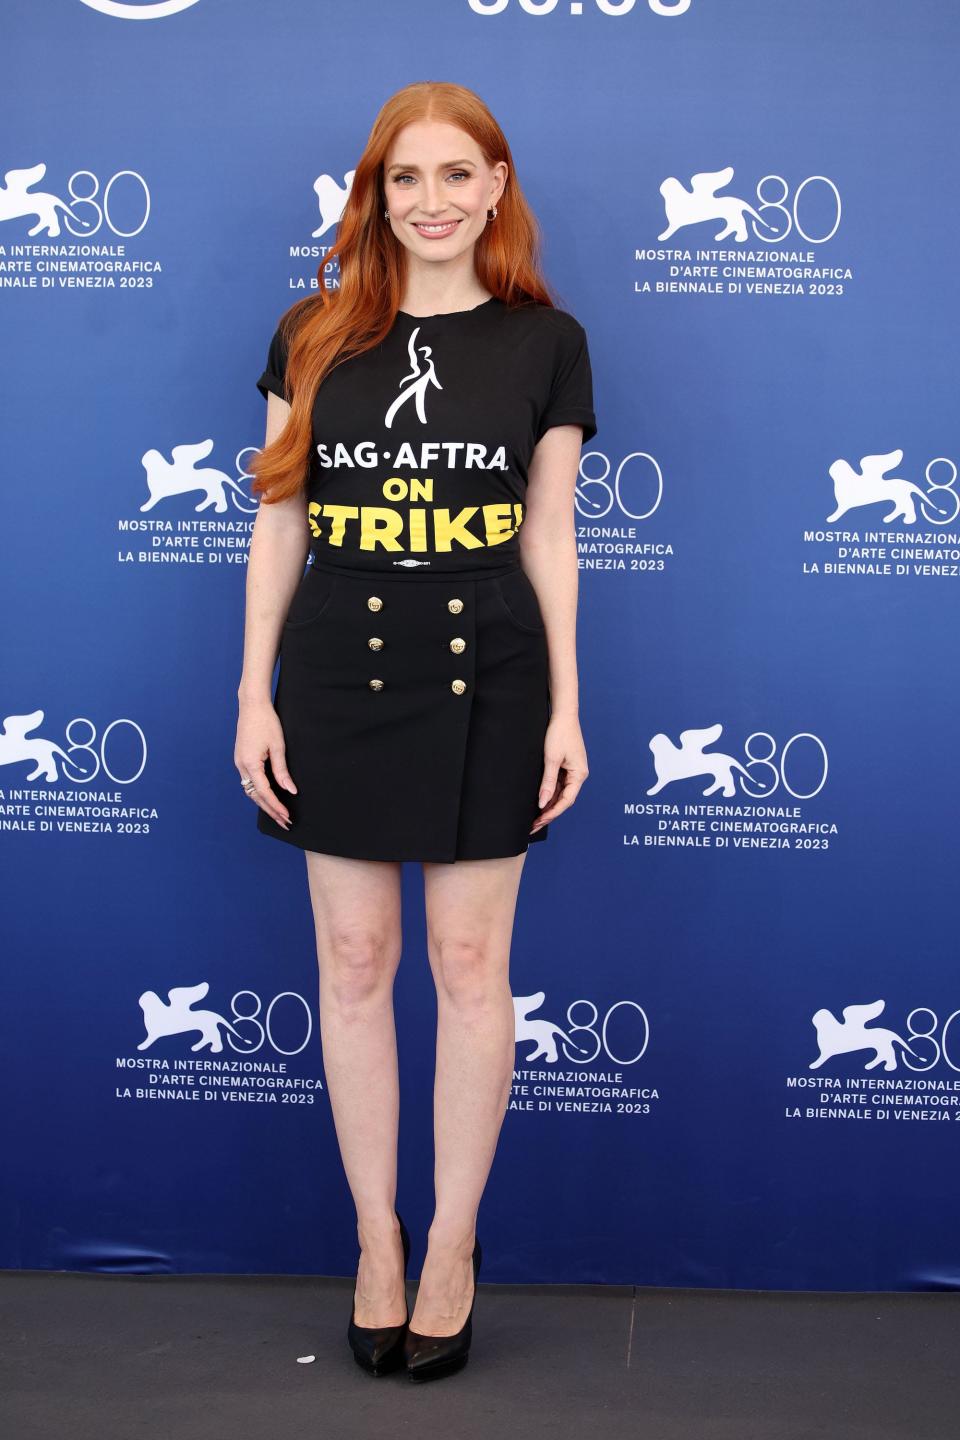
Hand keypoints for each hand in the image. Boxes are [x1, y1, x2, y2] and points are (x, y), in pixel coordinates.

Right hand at [234, 697, 296, 829]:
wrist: (252, 705)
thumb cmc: (267, 722)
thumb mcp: (278, 746)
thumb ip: (282, 771)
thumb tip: (290, 790)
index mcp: (250, 763)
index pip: (264, 792)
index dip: (276, 806)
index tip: (287, 817)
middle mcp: (241, 766)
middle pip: (255, 796)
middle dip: (270, 810)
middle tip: (285, 823)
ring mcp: (239, 763)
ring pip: (251, 790)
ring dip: (264, 803)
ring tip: (279, 814)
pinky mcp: (241, 759)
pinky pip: (250, 781)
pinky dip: (259, 792)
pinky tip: (269, 797)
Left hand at [530, 712, 587, 833]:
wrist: (563, 715)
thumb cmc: (559, 734)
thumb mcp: (551, 759)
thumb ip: (547, 783)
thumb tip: (542, 803)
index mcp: (579, 774)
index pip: (566, 800)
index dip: (553, 812)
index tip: (539, 821)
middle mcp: (578, 775)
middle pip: (563, 800)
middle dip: (549, 813)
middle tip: (533, 825)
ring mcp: (572, 771)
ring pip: (560, 794)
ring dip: (548, 805)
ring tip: (534, 818)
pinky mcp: (566, 767)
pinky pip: (558, 785)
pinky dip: (549, 794)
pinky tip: (539, 802)